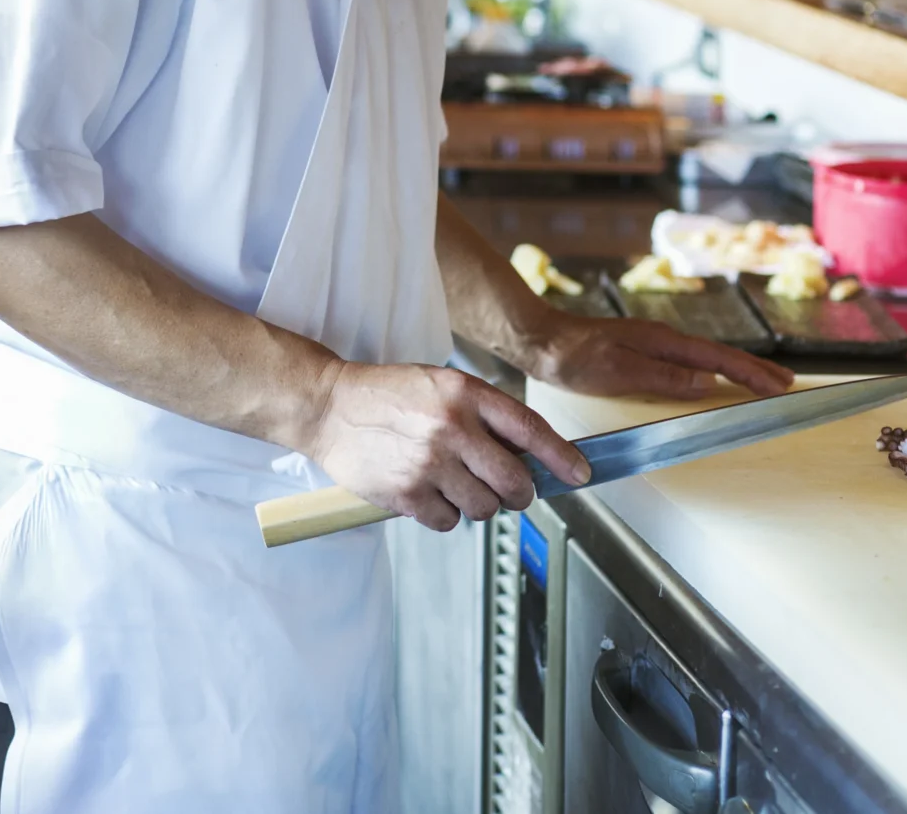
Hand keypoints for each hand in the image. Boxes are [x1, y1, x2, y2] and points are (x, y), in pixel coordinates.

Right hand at [299, 361, 590, 532]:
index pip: (530, 430)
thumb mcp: (441, 385)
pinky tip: (426, 493)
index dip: (561, 457)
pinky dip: (444, 514)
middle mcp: (451, 427)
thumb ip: (482, 414)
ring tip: (452, 484)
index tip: (580, 473)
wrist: (326, 405)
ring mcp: (428, 463)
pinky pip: (449, 522)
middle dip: (519, 493)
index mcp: (464, 394)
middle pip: (515, 482)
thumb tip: (528, 455)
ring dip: (477, 504)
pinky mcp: (405, 492)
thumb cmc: (386, 395)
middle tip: (508, 490)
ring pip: (485, 507)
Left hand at [521, 311, 793, 401]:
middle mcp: (663, 338)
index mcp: (662, 341)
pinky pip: (689, 360)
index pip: (718, 358)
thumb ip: (663, 376)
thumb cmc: (572, 358)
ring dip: (737, 369)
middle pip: (720, 354)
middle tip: (787, 383)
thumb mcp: (617, 371)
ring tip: (763, 381)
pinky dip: (712, 369)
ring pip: (707, 356)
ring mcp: (653, 342)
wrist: (539, 339)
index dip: (751, 373)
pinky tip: (714, 378)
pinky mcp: (642, 349)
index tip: (780, 386)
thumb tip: (707, 381)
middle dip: (755, 368)